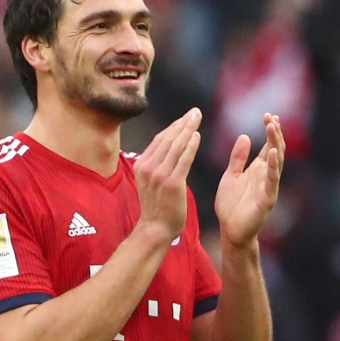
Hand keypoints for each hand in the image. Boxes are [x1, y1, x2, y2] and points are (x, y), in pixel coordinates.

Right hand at [133, 108, 202, 241]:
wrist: (155, 228)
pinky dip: (190, 146)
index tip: (185, 117)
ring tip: (197, 118)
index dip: (173, 126)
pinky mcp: (172, 183)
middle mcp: (149, 167)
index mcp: (141, 165)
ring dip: (188, 129)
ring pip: (175, 146)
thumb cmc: (156, 207)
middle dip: (182, 123)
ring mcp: (160, 175)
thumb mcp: (149, 182)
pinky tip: (196, 136)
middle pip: (168, 139)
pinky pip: (183, 160)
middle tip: (195, 111)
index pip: (159, 140)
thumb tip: (165, 151)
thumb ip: (155, 166)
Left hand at [215, 114, 284, 247]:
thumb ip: (238, 158)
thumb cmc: (231, 205)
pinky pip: (271, 181)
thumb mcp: (231, 176)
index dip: (270, 131)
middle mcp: (266, 176)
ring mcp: (269, 187)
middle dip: (274, 133)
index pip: (267, 146)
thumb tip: (245, 136)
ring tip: (273, 128)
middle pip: (275, 150)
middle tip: (272, 117)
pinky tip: (271, 153)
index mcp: (257, 170)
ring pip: (276, 162)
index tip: (269, 115)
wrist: (230, 230)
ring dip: (275, 145)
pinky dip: (273, 167)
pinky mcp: (267, 199)